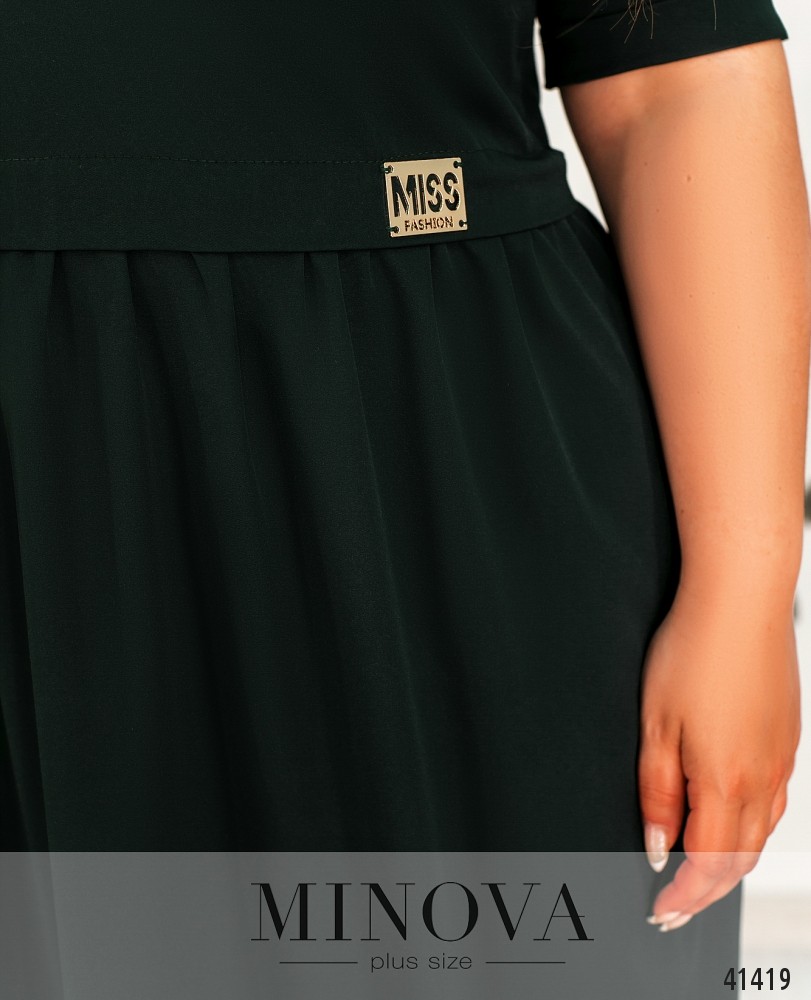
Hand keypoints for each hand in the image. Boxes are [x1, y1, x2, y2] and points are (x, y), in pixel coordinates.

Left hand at [637, 579, 801, 931]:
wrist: (740, 602)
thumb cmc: (692, 652)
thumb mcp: (655, 725)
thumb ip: (657, 792)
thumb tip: (658, 846)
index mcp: (725, 780)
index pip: (706, 864)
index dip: (683, 897)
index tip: (660, 912)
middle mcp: (763, 779)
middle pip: (738, 861)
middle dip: (706, 893)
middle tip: (675, 909)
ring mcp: (782, 759)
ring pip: (760, 835)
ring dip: (729, 865)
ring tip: (699, 876)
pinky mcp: (788, 739)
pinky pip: (774, 803)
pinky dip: (750, 830)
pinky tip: (730, 822)